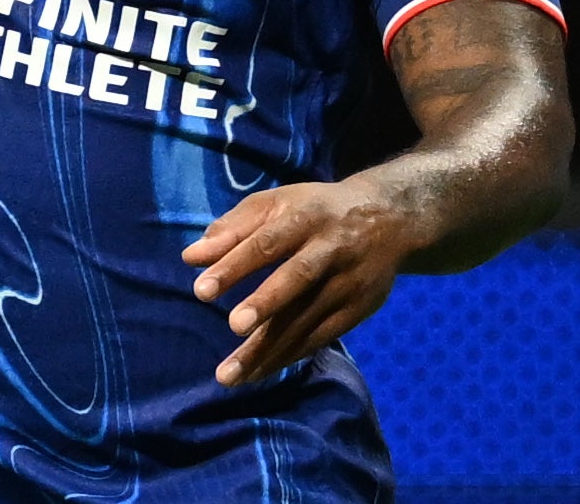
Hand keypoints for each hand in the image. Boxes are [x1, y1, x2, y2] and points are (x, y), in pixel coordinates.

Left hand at [181, 174, 415, 386]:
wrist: (389, 219)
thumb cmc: (313, 210)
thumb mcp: (275, 204)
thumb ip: (232, 229)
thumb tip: (190, 258)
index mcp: (305, 217)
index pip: (266, 243)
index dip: (235, 266)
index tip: (201, 290)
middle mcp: (331, 249)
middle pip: (297, 278)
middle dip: (266, 304)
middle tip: (233, 326)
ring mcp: (349, 283)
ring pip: (308, 319)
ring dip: (269, 349)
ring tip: (231, 375)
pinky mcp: (358, 310)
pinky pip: (320, 337)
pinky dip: (289, 356)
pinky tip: (258, 372)